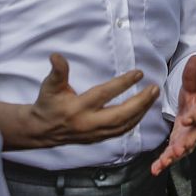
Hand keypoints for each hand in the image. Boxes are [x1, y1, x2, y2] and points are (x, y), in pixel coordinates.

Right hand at [30, 53, 159, 145]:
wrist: (41, 130)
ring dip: (141, 112)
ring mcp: (94, 134)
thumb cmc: (48, 104)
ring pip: (123, 126)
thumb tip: (56, 56)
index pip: (104, 94)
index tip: (139, 73)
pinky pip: (120, 132)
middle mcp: (88, 123)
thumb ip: (57, 71)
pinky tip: (142, 111)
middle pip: (120, 115)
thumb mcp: (49, 86)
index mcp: (77, 108)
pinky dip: (134, 121)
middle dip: (140, 103)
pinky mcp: (98, 139)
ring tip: (152, 97)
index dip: (122, 83)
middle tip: (154, 89)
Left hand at [150, 55, 195, 175]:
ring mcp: (190, 137)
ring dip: (174, 156)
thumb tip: (194, 57)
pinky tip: (155, 169)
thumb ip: (192, 73)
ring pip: (184, 148)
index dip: (195, 117)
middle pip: (194, 137)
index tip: (187, 119)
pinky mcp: (180, 144)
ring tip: (163, 162)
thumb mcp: (193, 83)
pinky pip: (173, 154)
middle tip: (177, 149)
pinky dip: (165, 162)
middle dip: (185, 144)